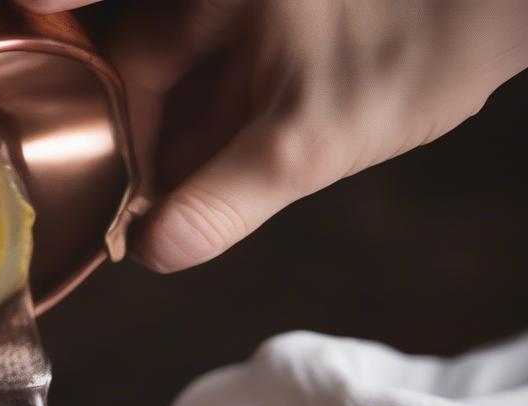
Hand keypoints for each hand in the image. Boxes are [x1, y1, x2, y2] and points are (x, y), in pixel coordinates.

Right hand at [22, 0, 527, 271]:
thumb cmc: (413, 50)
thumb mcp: (306, 144)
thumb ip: (221, 201)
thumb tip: (151, 254)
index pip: (120, 74)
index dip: (118, 152)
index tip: (127, 218)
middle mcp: (211, 2)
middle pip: (147, 85)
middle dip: (153, 161)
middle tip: (157, 229)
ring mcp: (243, 15)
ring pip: (187, 93)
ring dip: (187, 158)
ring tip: (190, 215)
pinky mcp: (273, 31)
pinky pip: (223, 91)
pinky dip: (220, 142)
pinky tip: (229, 182)